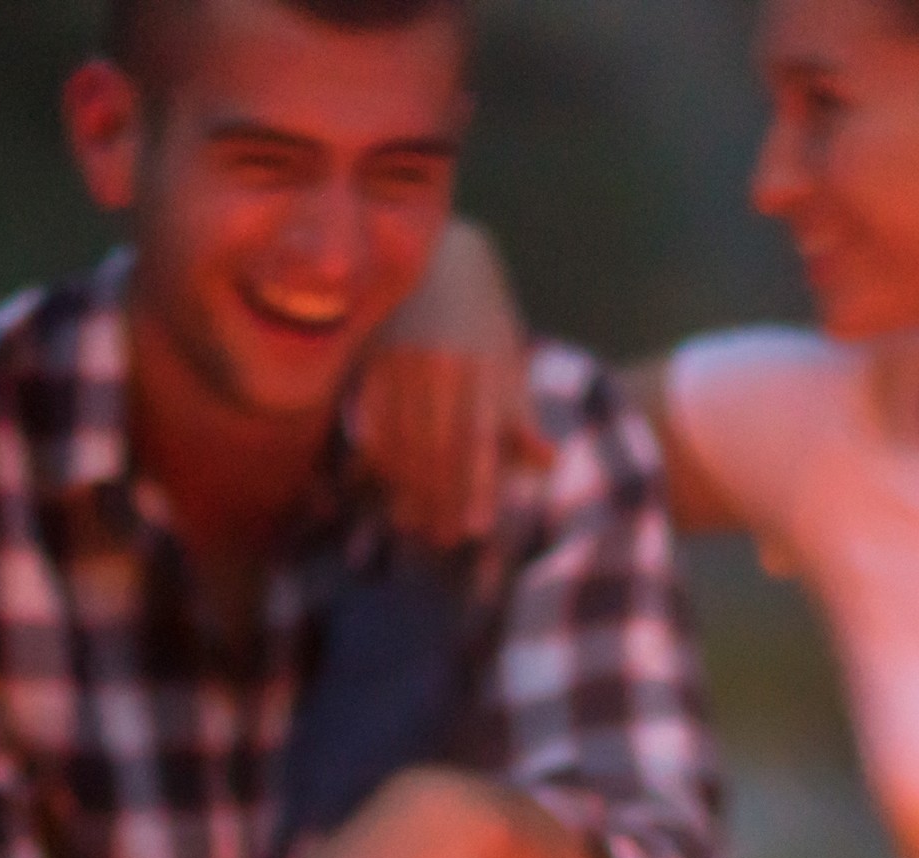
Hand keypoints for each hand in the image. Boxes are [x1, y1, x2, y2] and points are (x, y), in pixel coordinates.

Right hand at [352, 221, 549, 549]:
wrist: (441, 256)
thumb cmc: (483, 317)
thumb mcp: (509, 359)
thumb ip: (521, 414)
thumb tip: (547, 462)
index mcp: (483, 368)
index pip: (480, 440)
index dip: (478, 486)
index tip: (476, 529)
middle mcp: (443, 368)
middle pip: (439, 450)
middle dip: (440, 500)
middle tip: (443, 539)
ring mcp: (403, 364)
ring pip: (402, 441)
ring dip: (407, 490)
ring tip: (414, 522)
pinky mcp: (372, 362)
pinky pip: (371, 421)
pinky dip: (376, 459)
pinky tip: (382, 485)